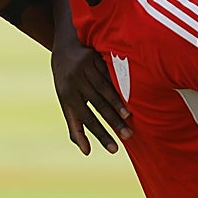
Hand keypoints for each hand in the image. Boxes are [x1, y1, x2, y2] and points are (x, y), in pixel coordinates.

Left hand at [51, 30, 131, 155]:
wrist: (66, 46)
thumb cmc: (66, 81)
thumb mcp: (65, 102)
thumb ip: (75, 126)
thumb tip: (86, 152)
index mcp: (67, 95)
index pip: (86, 120)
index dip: (101, 135)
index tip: (114, 149)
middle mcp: (75, 81)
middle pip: (98, 105)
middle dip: (114, 122)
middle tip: (128, 136)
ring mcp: (85, 68)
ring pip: (105, 89)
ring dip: (119, 103)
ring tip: (130, 117)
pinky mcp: (94, 56)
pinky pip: (110, 74)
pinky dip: (120, 84)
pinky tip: (131, 93)